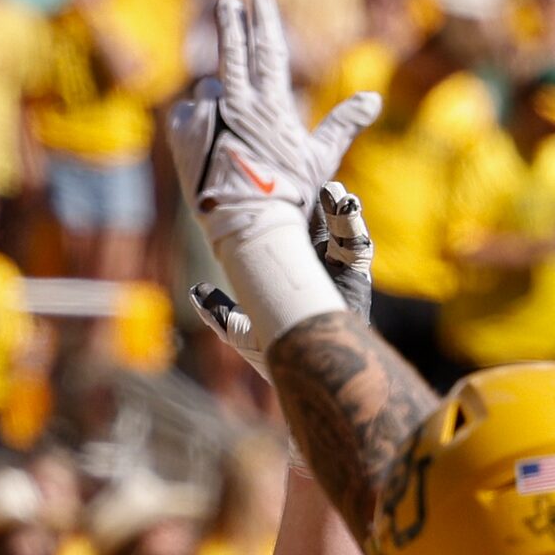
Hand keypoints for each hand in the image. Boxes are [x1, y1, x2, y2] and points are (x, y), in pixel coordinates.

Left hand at [166, 0, 377, 239]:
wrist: (249, 225)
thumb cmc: (288, 193)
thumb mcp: (320, 157)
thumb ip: (343, 123)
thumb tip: (373, 100)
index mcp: (270, 104)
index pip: (268, 50)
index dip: (264, 19)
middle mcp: (237, 103)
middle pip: (232, 52)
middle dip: (231, 22)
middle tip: (228, 2)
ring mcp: (207, 118)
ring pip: (208, 89)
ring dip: (216, 98)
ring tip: (225, 131)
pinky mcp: (184, 136)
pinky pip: (186, 113)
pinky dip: (193, 119)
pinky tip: (204, 139)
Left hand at [193, 181, 376, 374]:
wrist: (307, 373)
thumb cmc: (276, 356)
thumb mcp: (241, 332)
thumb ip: (220, 312)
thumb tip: (196, 291)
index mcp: (292, 267)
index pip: (287, 230)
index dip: (279, 210)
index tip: (267, 190)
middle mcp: (317, 262)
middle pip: (316, 221)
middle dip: (312, 200)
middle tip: (302, 181)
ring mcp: (339, 267)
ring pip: (339, 227)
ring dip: (336, 206)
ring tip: (331, 191)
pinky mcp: (357, 276)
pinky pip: (358, 244)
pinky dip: (352, 222)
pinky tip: (346, 204)